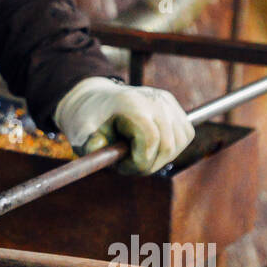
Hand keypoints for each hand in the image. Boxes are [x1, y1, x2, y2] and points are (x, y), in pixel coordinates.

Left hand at [53, 76, 194, 174]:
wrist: (96, 101)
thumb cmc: (89, 121)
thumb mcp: (81, 133)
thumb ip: (89, 144)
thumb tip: (98, 147)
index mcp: (130, 104)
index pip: (150, 140)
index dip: (139, 162)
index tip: (120, 166)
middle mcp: (153, 99)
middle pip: (168, 145)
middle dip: (149, 164)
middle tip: (128, 165)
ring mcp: (166, 101)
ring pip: (180, 142)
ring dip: (161, 158)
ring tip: (138, 155)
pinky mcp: (174, 106)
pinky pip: (185, 134)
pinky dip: (172, 148)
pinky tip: (152, 148)